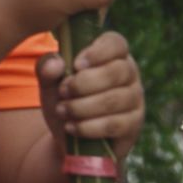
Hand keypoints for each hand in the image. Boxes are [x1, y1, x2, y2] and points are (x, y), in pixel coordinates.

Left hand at [37, 30, 143, 152]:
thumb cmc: (65, 102)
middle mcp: (129, 74)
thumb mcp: (50, 84)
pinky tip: (71, 127)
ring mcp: (134, 100)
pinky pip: (114, 124)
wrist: (70, 139)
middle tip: (63, 92)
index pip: (116, 43)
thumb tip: (55, 63)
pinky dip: (88, 127)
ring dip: (82, 106)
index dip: (97, 52)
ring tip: (62, 111)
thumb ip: (47, 69)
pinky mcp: (133, 125)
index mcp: (112, 55)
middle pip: (117, 71)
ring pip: (113, 99)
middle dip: (84, 83)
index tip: (76, 65)